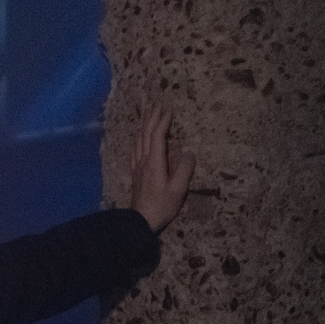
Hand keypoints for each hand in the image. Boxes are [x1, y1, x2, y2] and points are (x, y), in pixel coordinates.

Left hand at [128, 103, 194, 233]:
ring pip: (138, 140)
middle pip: (145, 134)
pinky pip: (135, 149)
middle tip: (157, 103)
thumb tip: (189, 152)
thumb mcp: (178, 189)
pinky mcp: (135, 173)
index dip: (162, 121)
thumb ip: (184, 169)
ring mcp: (137, 166)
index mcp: (154, 162)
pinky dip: (139, 138)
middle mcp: (143, 161)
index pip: (157, 136)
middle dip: (152, 118)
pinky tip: (139, 137)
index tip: (169, 108)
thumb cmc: (161, 205)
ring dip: (144, 125)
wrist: (140, 220)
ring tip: (149, 114)